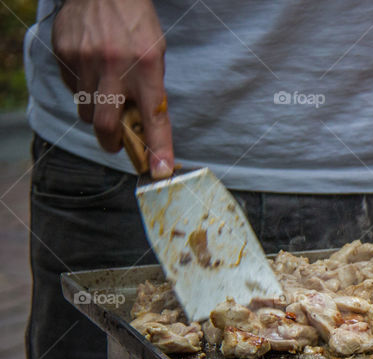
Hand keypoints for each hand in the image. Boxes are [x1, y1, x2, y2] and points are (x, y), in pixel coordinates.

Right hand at [53, 0, 173, 177]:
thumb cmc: (135, 24)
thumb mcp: (155, 54)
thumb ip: (151, 91)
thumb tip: (149, 132)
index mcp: (145, 66)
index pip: (154, 118)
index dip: (157, 148)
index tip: (159, 171)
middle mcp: (113, 65)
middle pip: (107, 125)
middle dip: (112, 142)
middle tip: (115, 143)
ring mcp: (84, 59)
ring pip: (86, 111)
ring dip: (97, 113)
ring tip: (106, 94)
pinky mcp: (63, 53)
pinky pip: (72, 88)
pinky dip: (82, 89)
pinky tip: (91, 71)